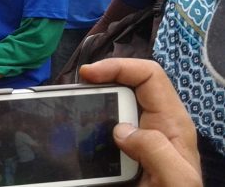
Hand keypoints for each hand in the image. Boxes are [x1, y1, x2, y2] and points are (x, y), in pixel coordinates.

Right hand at [79, 59, 200, 186]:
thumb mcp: (175, 179)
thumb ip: (155, 150)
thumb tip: (121, 129)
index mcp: (171, 123)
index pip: (149, 76)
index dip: (119, 67)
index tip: (87, 75)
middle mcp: (153, 125)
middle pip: (126, 86)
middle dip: (98, 82)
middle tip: (72, 93)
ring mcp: (136, 139)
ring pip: (110, 106)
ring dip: (87, 104)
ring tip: (66, 109)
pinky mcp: (121, 153)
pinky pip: (100, 130)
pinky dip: (84, 126)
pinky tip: (71, 133)